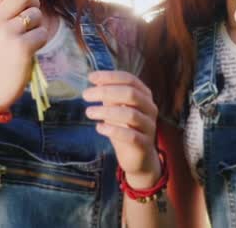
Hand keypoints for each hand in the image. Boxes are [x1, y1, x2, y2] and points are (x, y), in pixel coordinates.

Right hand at [0, 0, 47, 108]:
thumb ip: (6, 7)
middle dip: (35, 2)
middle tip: (32, 17)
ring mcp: (6, 34)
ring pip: (36, 14)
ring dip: (39, 25)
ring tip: (27, 37)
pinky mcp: (21, 47)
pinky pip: (43, 33)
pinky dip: (41, 40)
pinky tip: (31, 49)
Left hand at [83, 71, 160, 188]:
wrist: (139, 158)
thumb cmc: (125, 129)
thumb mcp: (116, 109)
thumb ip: (109, 95)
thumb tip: (95, 79)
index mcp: (144, 95)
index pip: (129, 79)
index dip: (110, 76)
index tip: (91, 77)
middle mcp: (150, 108)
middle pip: (131, 93)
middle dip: (106, 91)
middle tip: (85, 95)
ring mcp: (149, 126)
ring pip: (130, 114)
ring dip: (106, 112)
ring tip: (89, 112)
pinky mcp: (145, 144)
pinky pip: (130, 136)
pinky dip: (113, 130)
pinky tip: (99, 128)